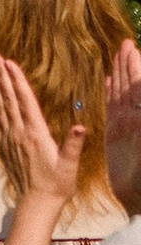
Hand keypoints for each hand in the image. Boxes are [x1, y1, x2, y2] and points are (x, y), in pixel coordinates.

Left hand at [0, 53, 86, 207]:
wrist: (36, 204)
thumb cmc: (56, 185)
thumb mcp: (69, 166)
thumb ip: (73, 146)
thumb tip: (81, 127)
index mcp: (35, 134)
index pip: (25, 101)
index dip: (17, 81)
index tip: (10, 63)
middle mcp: (19, 133)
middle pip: (9, 99)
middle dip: (2, 76)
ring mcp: (9, 139)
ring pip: (0, 107)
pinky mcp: (4, 146)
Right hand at [106, 40, 140, 216]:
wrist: (140, 201)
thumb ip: (139, 125)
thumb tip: (137, 92)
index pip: (139, 88)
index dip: (136, 68)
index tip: (131, 49)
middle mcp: (135, 119)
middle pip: (132, 86)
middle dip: (130, 65)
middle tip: (125, 44)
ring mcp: (126, 126)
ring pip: (122, 94)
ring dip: (120, 74)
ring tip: (118, 55)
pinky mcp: (116, 135)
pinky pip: (112, 108)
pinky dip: (110, 93)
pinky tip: (107, 82)